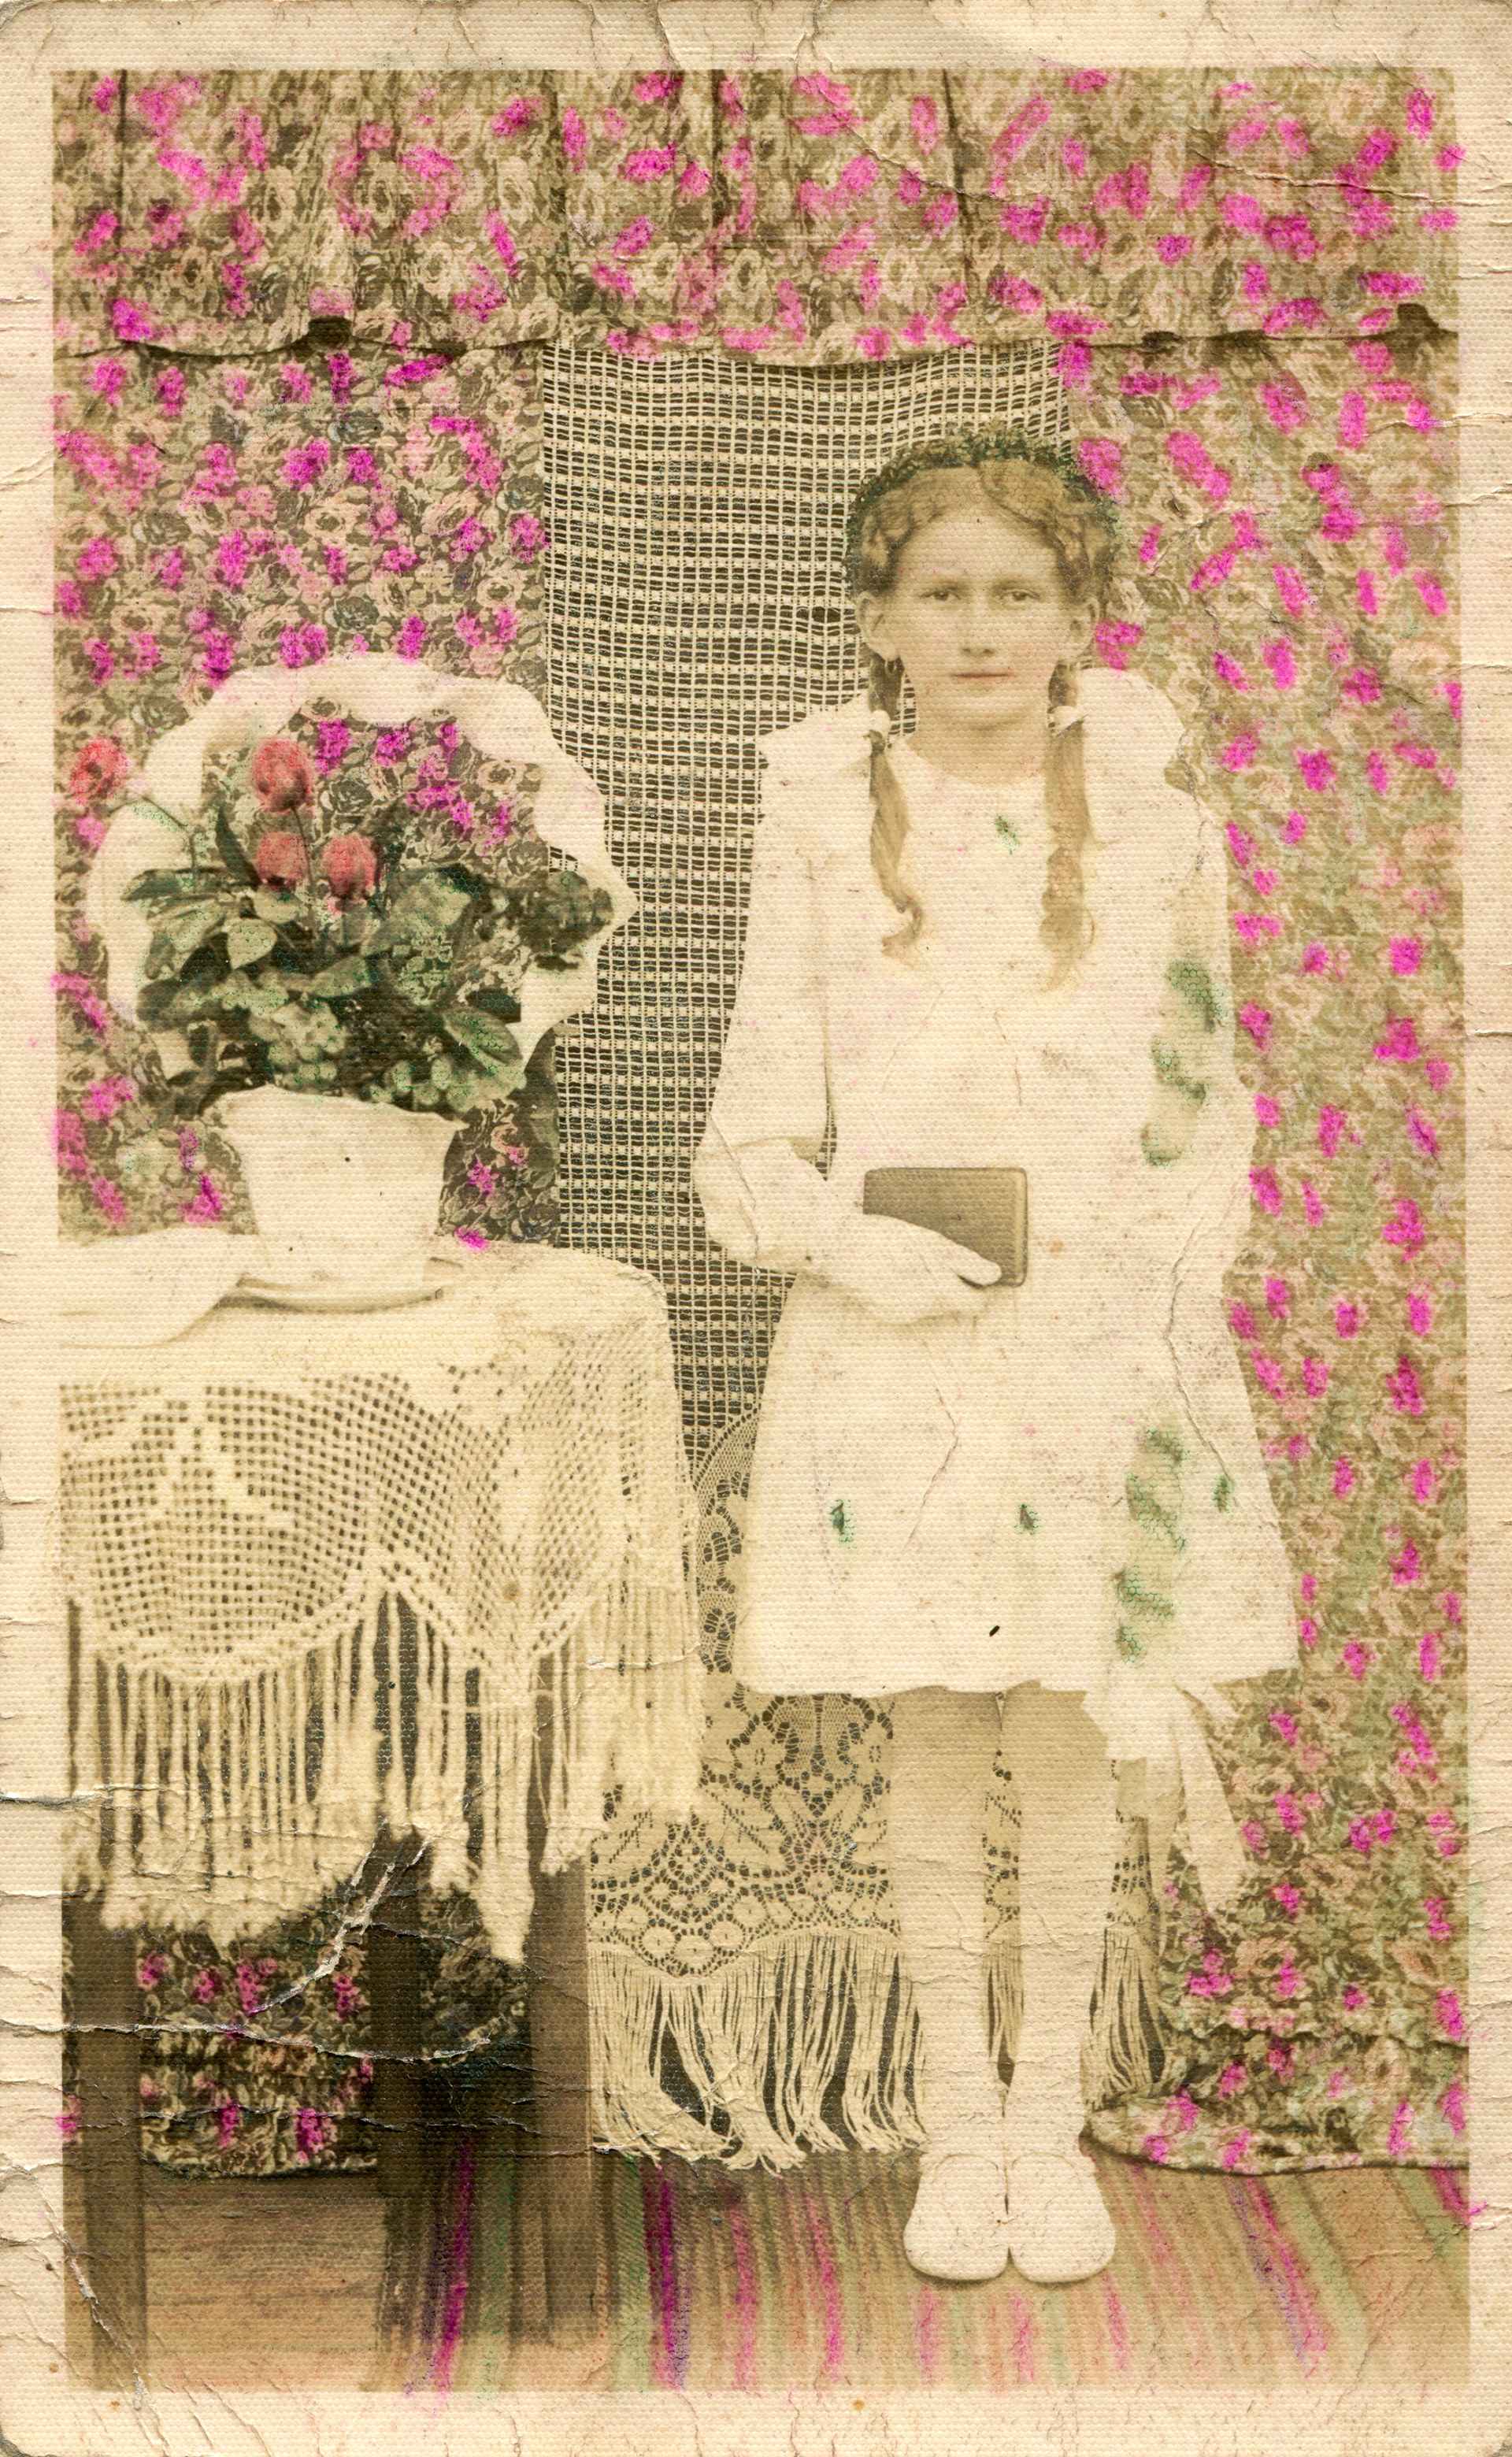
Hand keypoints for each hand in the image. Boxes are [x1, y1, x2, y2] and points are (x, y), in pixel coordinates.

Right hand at [814, 1210, 1000, 1325]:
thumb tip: (995, 1275)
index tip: (979, 1276)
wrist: (839, 1248)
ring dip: (930, 1289)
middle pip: (955, 1304)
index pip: (976, 1303)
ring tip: (912, 1264)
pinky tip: (895, 1275)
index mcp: (940, 1286)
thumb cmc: (886, 1237)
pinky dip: (909, 1294)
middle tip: (944, 1265)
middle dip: (956, 1288)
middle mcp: (926, 1304)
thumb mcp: (931, 1240)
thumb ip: (967, 1262)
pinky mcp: (888, 1314)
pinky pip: (910, 1307)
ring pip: (932, 1304)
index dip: (980, 1289)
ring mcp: (906, 1312)